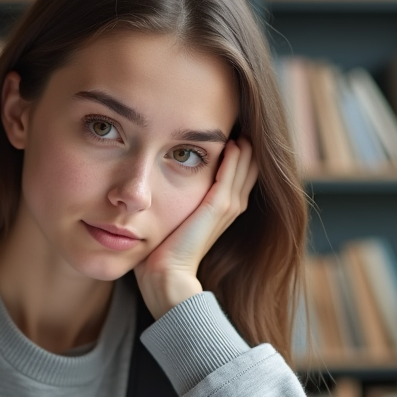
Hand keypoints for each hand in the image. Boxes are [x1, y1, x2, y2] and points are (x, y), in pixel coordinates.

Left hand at [134, 137, 257, 318]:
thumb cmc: (160, 254)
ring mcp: (227, 208)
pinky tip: (233, 141)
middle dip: (243, 143)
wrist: (165, 278)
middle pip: (247, 166)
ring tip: (240, 124)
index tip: (223, 130)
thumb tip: (149, 189)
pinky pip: (231, 175)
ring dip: (242, 146)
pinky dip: (234, 158)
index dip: (235, 152)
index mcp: (220, 212)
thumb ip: (169, 203)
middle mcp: (230, 208)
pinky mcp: (218, 208)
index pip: (237, 173)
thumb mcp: (169, 220)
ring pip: (244, 167)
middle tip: (239, 118)